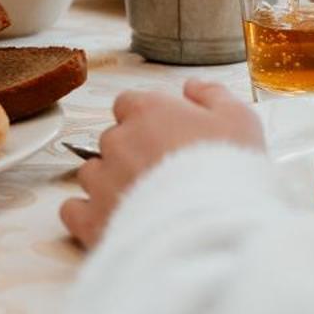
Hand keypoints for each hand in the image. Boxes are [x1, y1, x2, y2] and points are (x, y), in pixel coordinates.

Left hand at [60, 80, 263, 248]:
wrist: (212, 228)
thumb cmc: (228, 170)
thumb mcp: (240, 120)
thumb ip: (213, 95)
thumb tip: (192, 86)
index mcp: (148, 111)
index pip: (128, 103)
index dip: (145, 120)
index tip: (165, 137)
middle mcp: (117, 140)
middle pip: (111, 139)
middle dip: (130, 153)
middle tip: (162, 175)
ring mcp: (100, 180)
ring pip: (91, 172)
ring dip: (109, 182)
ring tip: (142, 201)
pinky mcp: (91, 219)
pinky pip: (73, 209)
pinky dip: (87, 213)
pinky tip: (112, 219)